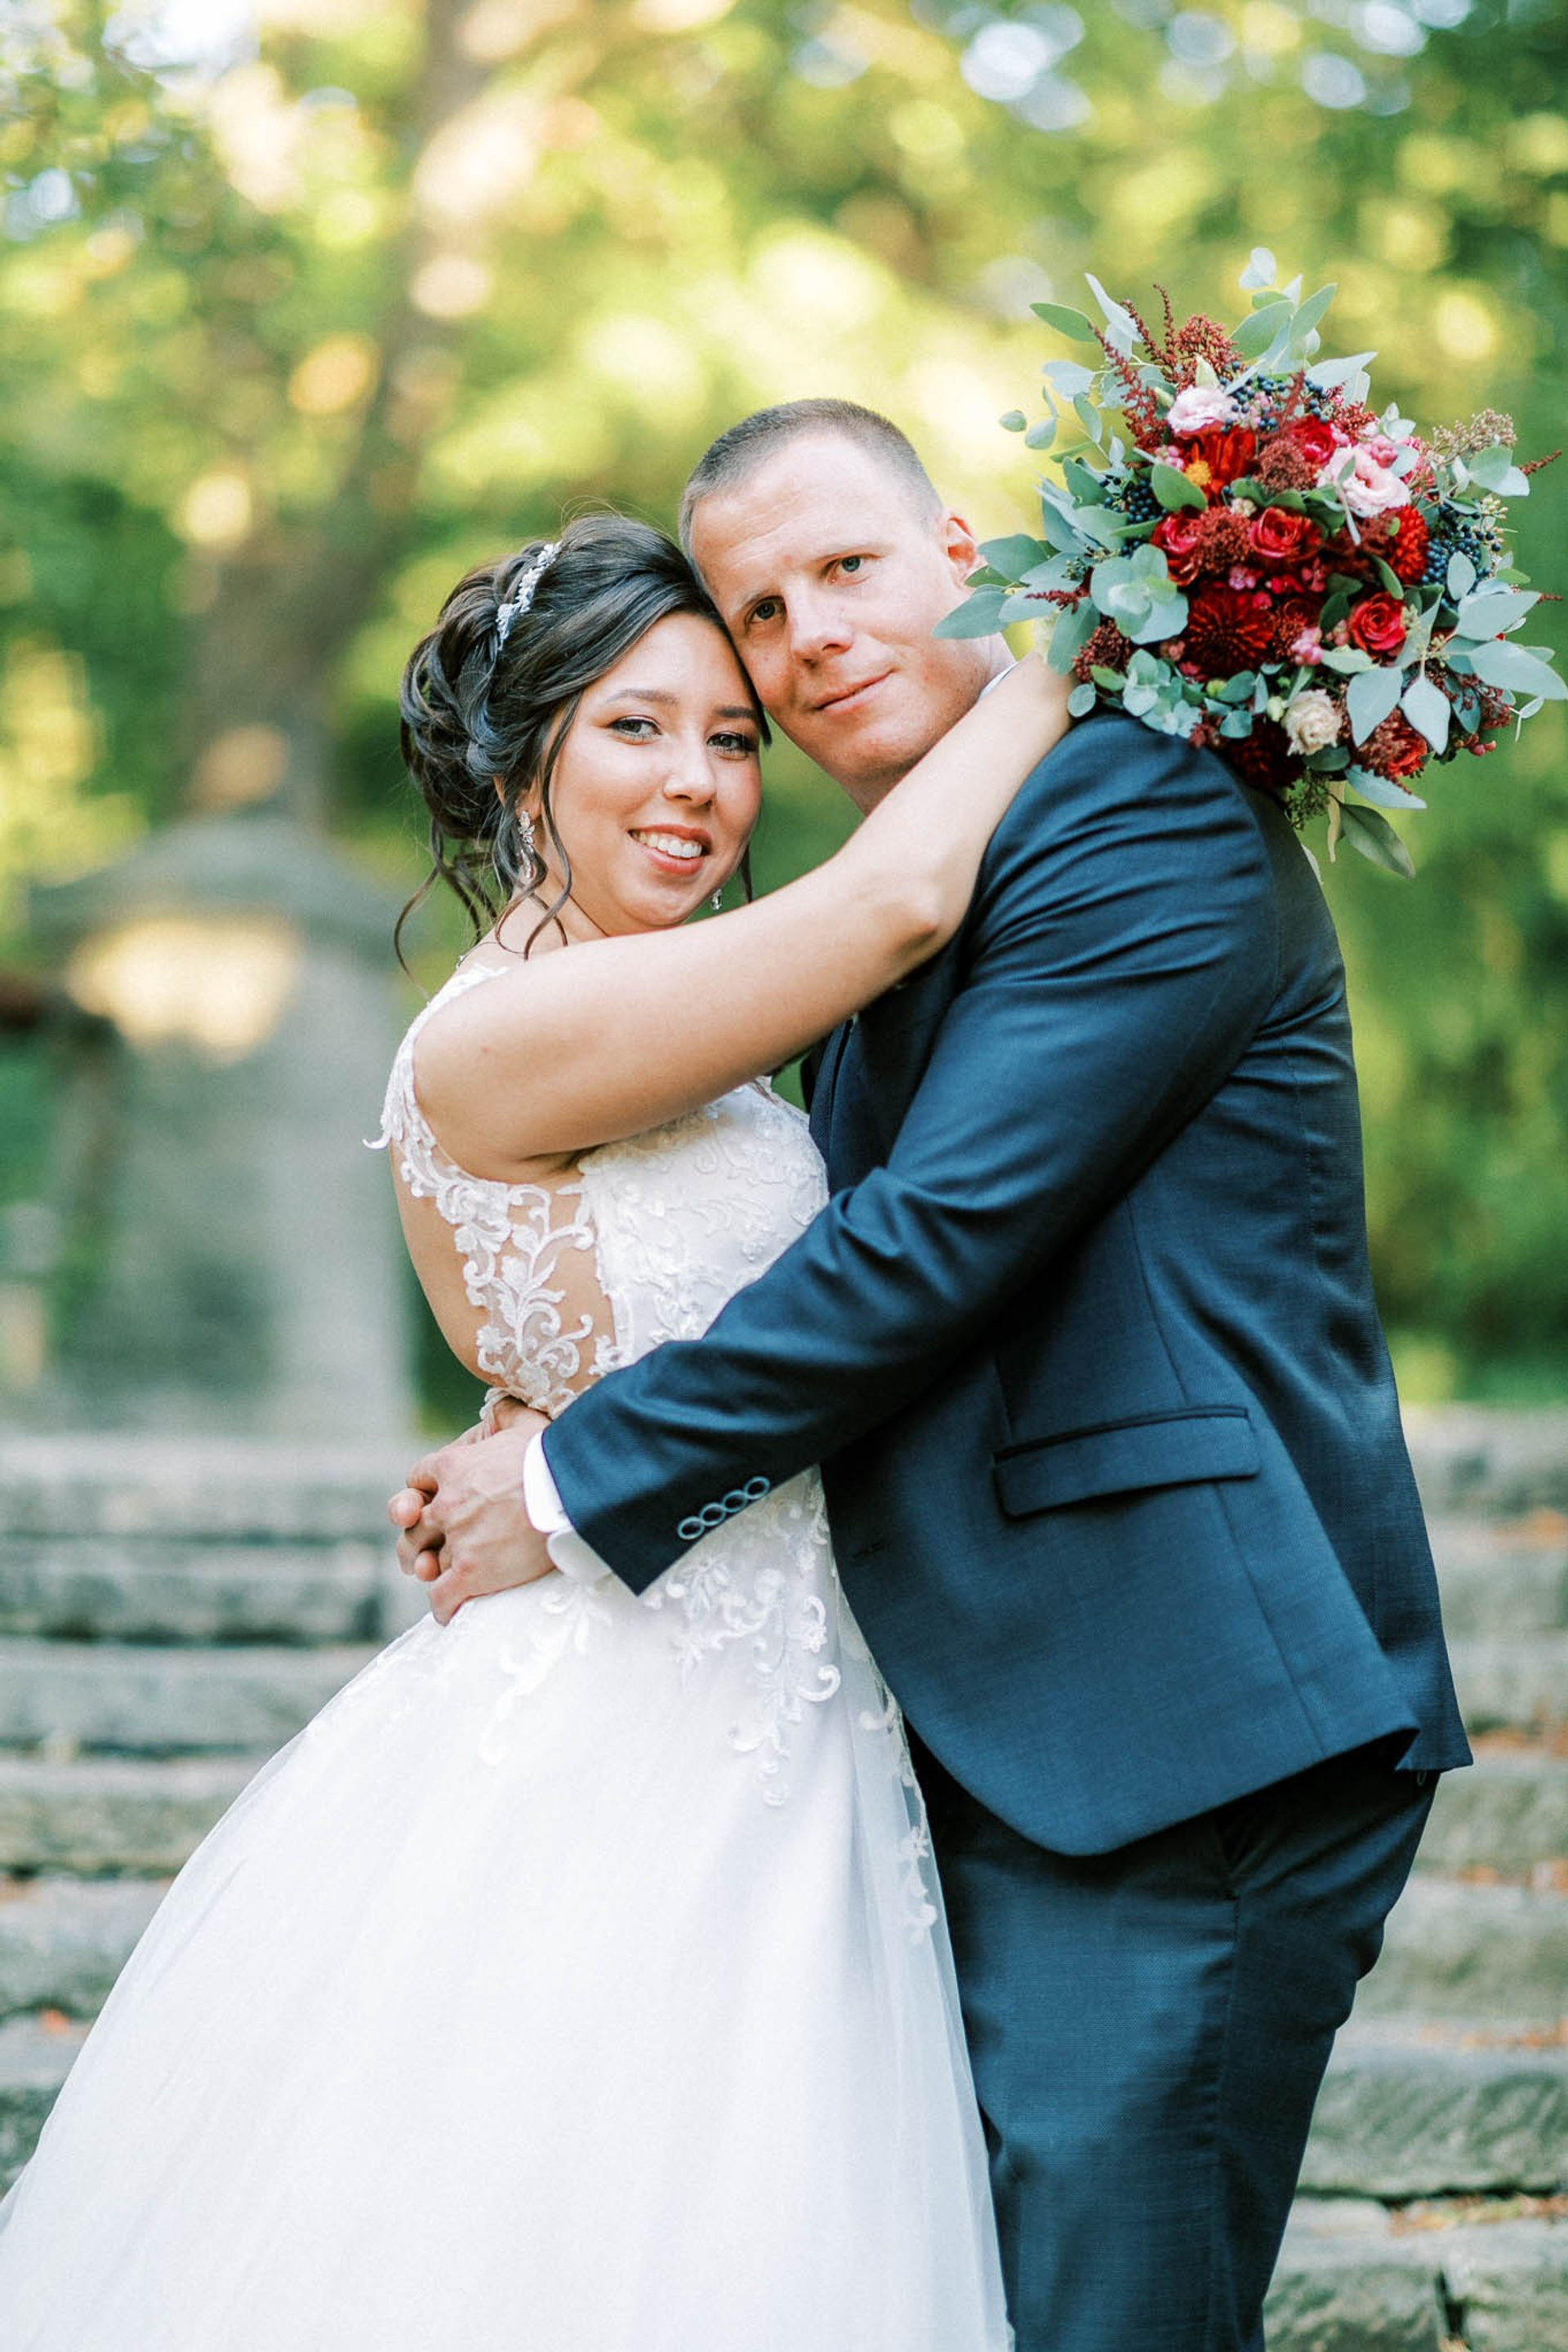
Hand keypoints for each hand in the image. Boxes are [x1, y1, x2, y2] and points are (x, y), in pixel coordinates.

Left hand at [387, 1406, 551, 1624]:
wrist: (573, 1496)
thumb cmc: (556, 1458)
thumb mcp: (530, 1424)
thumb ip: (510, 1413)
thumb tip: (505, 1400)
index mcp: (452, 1466)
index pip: (418, 1478)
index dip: (422, 1492)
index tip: (430, 1502)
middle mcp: (445, 1504)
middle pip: (412, 1525)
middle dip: (416, 1537)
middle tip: (423, 1549)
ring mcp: (456, 1540)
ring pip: (422, 1562)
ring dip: (426, 1570)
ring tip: (434, 1576)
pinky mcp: (469, 1573)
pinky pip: (441, 1597)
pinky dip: (443, 1606)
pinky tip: (451, 1610)